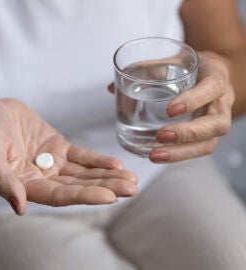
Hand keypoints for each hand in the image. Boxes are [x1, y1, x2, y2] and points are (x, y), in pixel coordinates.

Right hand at [0, 99, 137, 214]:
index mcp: (24, 185)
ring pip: (83, 173)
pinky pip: (80, 156)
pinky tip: (117, 164)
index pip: (58, 195)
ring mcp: (51, 163)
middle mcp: (41, 178)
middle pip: (77, 186)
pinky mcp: (57, 147)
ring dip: (107, 176)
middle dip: (104, 188)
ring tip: (132, 180)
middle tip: (131, 189)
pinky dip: (98, 160)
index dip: (83, 196)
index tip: (109, 197)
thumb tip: (18, 207)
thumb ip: (2, 180)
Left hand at [108, 52, 234, 162]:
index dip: (193, 100)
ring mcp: (217, 121)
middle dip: (187, 134)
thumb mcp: (171, 61)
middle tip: (160, 136)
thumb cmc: (189, 67)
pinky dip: (178, 155)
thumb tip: (111, 87)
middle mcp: (222, 101)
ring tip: (155, 155)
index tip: (169, 110)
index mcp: (215, 76)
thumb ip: (144, 71)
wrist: (209, 74)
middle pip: (215, 124)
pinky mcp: (209, 135)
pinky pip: (199, 150)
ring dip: (181, 152)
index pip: (212, 88)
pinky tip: (158, 156)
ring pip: (209, 143)